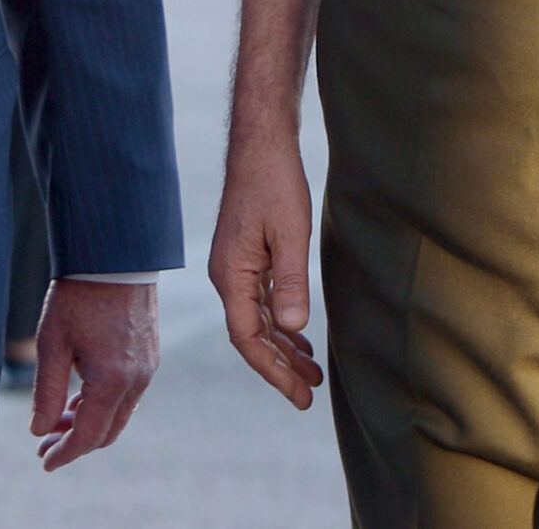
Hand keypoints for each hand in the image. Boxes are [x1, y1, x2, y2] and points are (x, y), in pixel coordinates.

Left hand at [29, 278, 158, 471]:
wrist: (114, 256)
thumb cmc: (78, 295)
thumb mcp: (52, 343)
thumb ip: (45, 392)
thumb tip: (39, 431)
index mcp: (112, 381)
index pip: (89, 436)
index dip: (65, 453)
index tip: (45, 462)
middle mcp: (137, 380)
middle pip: (108, 432)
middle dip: (75, 442)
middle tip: (45, 442)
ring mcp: (148, 368)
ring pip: (119, 414)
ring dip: (89, 422)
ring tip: (57, 418)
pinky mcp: (150, 355)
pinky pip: (128, 394)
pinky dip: (104, 404)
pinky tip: (80, 395)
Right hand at [209, 126, 322, 409]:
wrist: (261, 143)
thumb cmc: (274, 182)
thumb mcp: (290, 232)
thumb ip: (291, 281)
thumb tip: (293, 327)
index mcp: (231, 275)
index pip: (247, 338)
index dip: (272, 370)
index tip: (298, 394)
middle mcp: (228, 275)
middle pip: (251, 336)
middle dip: (279, 368)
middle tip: (309, 396)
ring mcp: (235, 266)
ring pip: (257, 320)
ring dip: (283, 348)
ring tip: (311, 373)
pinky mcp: (246, 256)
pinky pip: (261, 301)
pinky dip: (280, 322)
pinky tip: (298, 333)